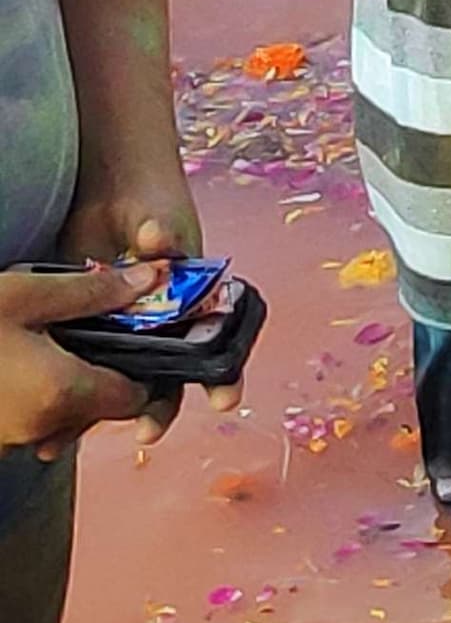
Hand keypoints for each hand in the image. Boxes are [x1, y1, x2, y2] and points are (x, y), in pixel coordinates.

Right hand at [0, 262, 160, 454]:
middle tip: (97, 327)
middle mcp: (38, 428)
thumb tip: (152, 280)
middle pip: (98, 407)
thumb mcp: (26, 294)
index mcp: (61, 394)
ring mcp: (7, 439)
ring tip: (52, 337)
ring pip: (62, 413)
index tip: (144, 337)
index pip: (133, 398)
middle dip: (105, 370)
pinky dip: (36, 391)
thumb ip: (93, 292)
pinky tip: (20, 356)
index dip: (147, 368)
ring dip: (67, 380)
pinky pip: (28, 417)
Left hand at [52, 179, 220, 438]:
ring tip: (81, 434)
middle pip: (166, 374)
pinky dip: (68, 394)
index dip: (223, 374)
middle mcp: (161, 322)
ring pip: (117, 378)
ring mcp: (122, 327)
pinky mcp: (85, 327)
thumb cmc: (153, 201)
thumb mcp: (161, 217)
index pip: (215, 343)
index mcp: (193, 300)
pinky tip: (54, 416)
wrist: (110, 188)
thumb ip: (163, 234)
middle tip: (148, 430)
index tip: (224, 398)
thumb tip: (157, 241)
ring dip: (102, 410)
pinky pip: (80, 366)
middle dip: (158, 406)